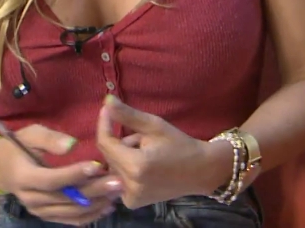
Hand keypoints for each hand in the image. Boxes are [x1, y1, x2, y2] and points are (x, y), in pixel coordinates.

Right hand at [0, 124, 123, 225]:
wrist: (1, 167)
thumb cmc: (18, 145)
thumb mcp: (30, 134)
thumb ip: (49, 139)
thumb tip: (72, 145)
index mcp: (24, 177)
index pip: (52, 180)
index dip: (74, 174)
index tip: (97, 165)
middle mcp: (30, 198)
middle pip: (65, 198)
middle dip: (94, 190)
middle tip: (117, 181)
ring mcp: (38, 210)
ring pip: (71, 212)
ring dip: (96, 204)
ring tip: (117, 192)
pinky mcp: (46, 216)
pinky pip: (70, 220)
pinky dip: (90, 215)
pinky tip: (107, 206)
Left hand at [96, 95, 228, 208]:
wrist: (201, 172)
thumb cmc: (180, 145)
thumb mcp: (154, 126)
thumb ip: (127, 115)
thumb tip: (106, 100)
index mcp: (135, 166)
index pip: (105, 143)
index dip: (104, 124)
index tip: (107, 109)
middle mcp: (129, 186)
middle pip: (108, 155)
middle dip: (120, 142)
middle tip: (143, 138)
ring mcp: (130, 198)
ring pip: (113, 167)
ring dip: (123, 156)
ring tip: (147, 153)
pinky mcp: (132, 203)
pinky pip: (119, 179)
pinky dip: (126, 169)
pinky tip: (144, 168)